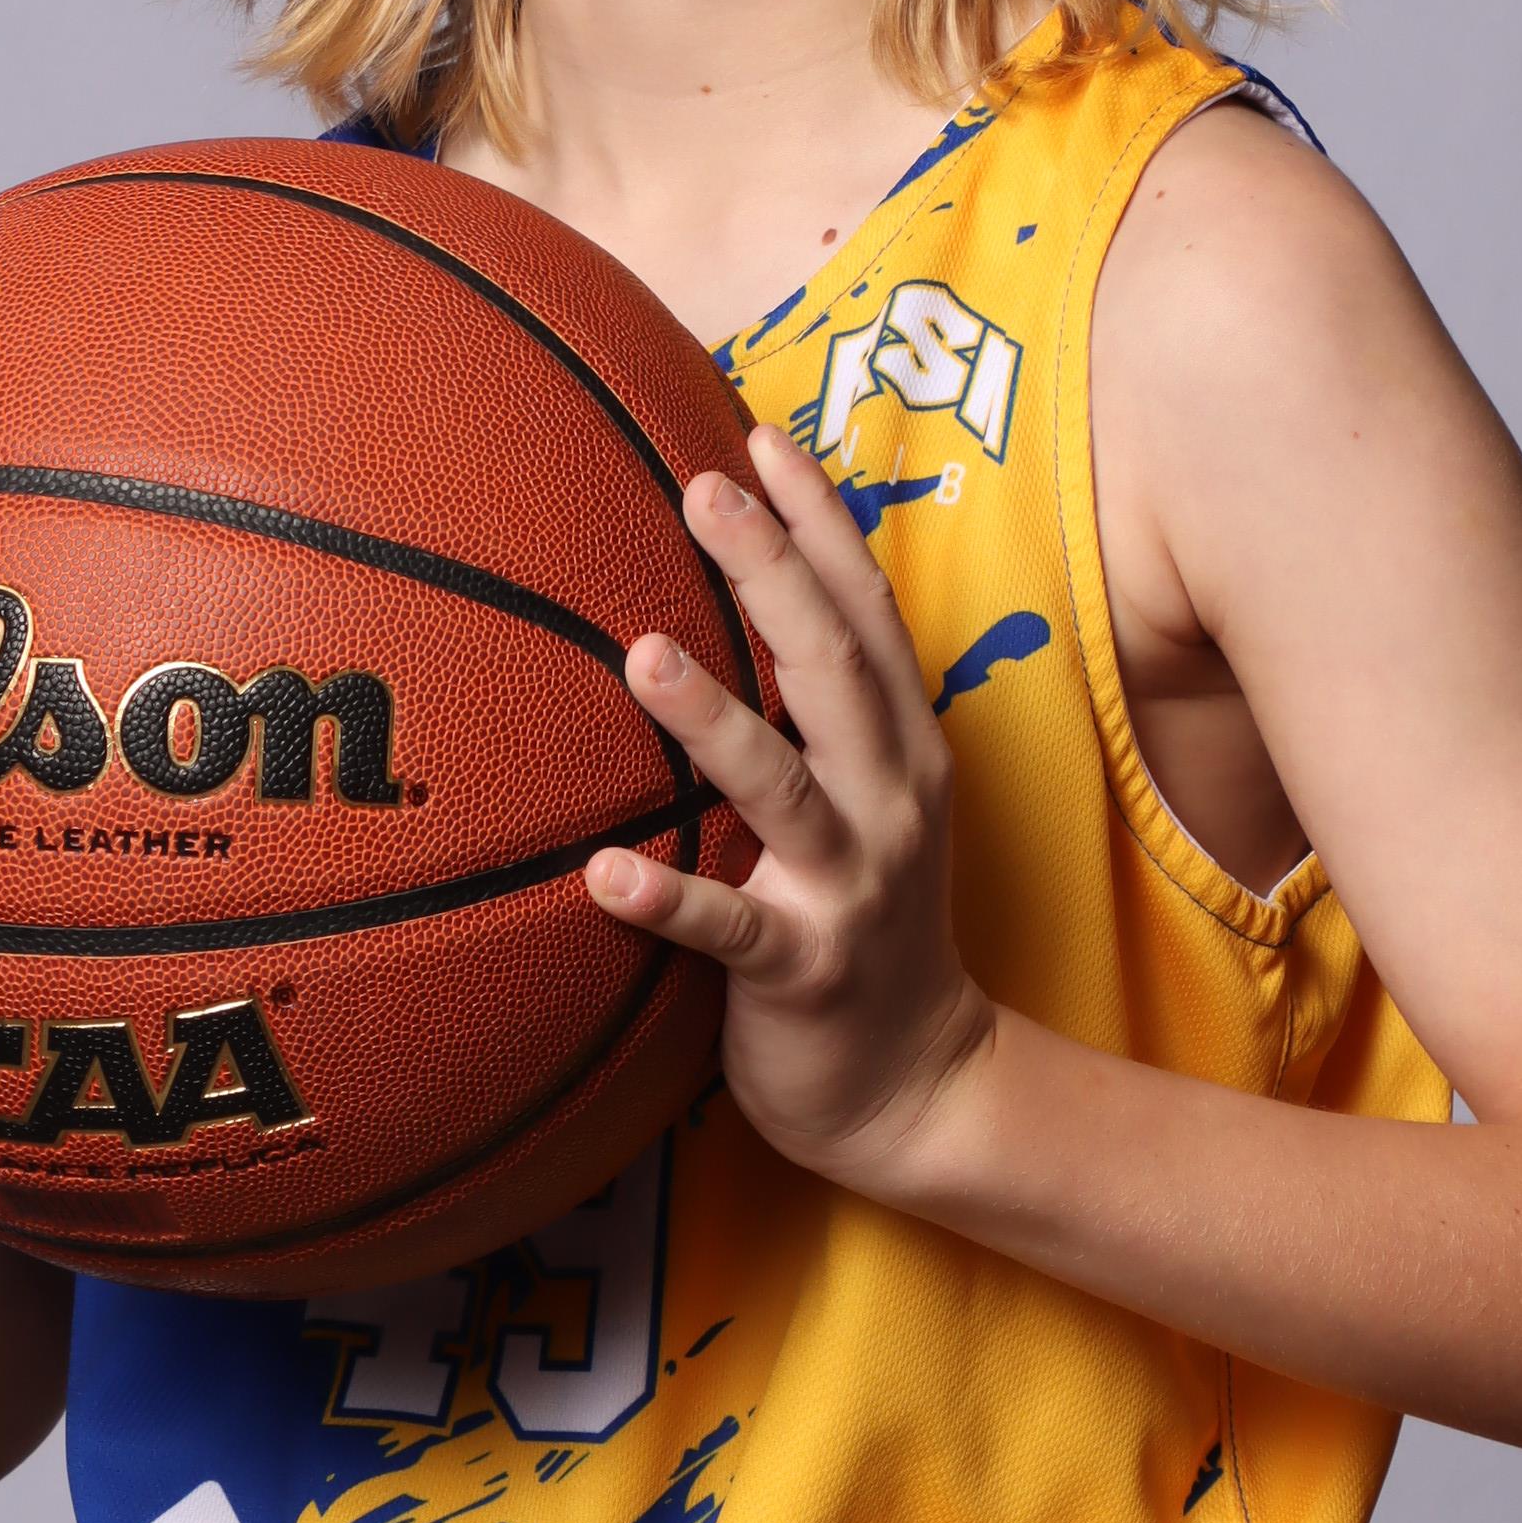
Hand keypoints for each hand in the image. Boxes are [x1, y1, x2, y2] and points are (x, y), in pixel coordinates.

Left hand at [585, 424, 997, 1193]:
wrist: (920, 1086)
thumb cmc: (863, 923)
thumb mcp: (866, 804)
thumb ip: (813, 715)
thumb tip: (724, 604)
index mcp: (903, 751)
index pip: (867, 614)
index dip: (820, 524)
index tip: (759, 436)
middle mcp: (890, 803)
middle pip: (835, 669)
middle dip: (774, 574)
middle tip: (702, 490)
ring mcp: (851, 889)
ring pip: (784, 788)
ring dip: (714, 720)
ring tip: (641, 655)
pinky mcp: (803, 973)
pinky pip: (728, 932)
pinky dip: (669, 900)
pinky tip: (601, 872)